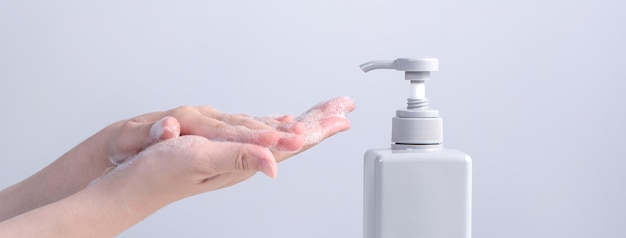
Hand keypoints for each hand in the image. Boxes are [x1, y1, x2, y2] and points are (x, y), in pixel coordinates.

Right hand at [98, 96, 354, 201]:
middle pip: (294, 140)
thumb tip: (276, 163)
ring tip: (324, 115)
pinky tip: (284, 127)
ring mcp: (236, 157)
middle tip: (343, 108)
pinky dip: (280, 128)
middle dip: (320, 123)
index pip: (293, 143)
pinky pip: (263, 138)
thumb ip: (240, 157)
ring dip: (305, 125)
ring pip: (282, 138)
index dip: (319, 128)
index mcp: (245, 160)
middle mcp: (245, 160)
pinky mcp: (223, 152)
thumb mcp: (200, 159)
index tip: (342, 116)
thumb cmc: (159, 173)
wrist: (132, 184)